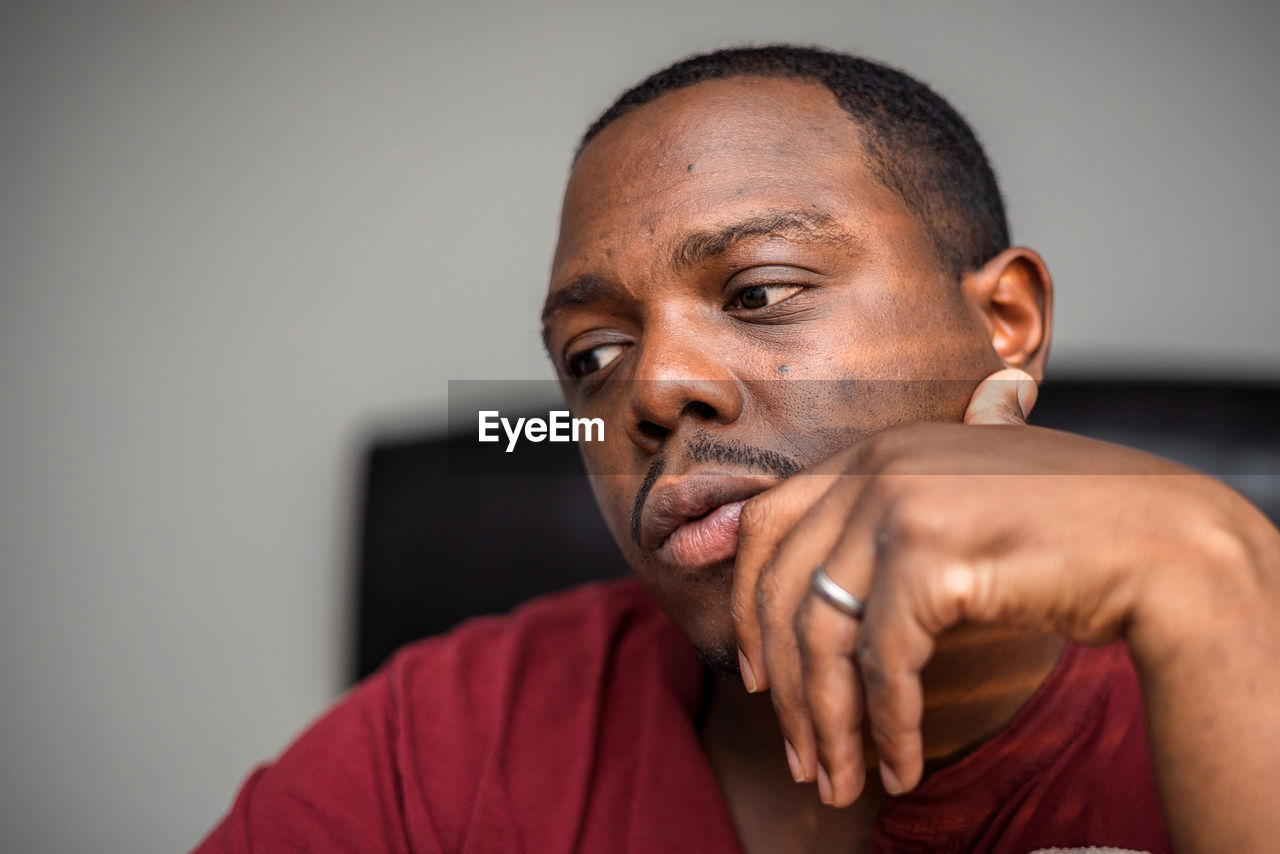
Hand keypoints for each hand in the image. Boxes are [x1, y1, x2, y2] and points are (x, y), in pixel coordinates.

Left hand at [730, 368, 1269, 813]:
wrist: (1166, 542)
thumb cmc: (1063, 532)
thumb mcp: (953, 506)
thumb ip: (886, 525)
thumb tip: (828, 585)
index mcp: (873, 450)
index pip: (767, 522)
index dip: (745, 602)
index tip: (752, 672)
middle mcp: (878, 466)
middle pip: (784, 588)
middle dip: (783, 686)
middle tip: (796, 753)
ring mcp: (903, 506)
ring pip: (823, 635)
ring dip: (827, 723)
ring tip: (836, 780)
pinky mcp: (936, 556)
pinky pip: (882, 663)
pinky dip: (885, 727)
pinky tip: (896, 766)